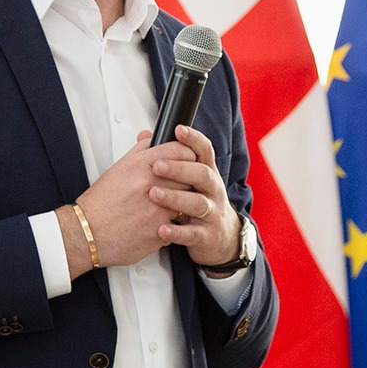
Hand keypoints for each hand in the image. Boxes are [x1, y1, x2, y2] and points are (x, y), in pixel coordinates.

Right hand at [62, 126, 236, 274]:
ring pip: (187, 200)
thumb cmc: (100, 203)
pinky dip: (173, 223)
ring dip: (182, 202)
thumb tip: (150, 137)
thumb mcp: (117, 170)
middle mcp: (150, 186)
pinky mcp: (160, 232)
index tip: (188, 158)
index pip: (178, 150)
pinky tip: (160, 222)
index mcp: (139, 167)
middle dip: (187, 178)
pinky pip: (179, 224)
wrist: (87, 234)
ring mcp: (157, 210)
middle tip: (180, 183)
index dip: (187, 153)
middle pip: (188, 174)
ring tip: (170, 204)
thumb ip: (138, 151)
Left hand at [145, 124, 241, 268]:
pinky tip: (161, 229)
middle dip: (180, 169)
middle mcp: (213, 190)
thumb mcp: (189, 179)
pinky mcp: (207, 235)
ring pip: (198, 203)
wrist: (221, 237)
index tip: (179, 130)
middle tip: (157, 166)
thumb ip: (169, 158)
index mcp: (206, 172)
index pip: (204, 151)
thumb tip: (146, 136)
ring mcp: (212, 213)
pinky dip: (177, 232)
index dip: (193, 139)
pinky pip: (193, 233)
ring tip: (154, 194)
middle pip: (202, 174)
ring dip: (175, 198)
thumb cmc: (199, 202)